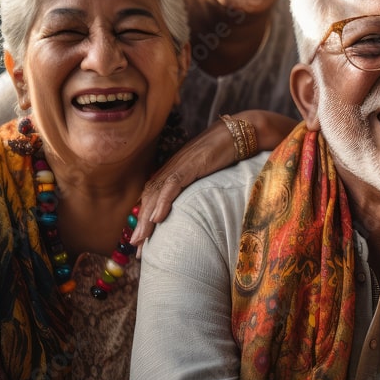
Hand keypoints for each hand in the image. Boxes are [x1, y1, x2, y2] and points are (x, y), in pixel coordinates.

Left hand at [131, 110, 296, 255]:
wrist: (242, 131)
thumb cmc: (229, 151)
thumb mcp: (209, 170)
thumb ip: (197, 183)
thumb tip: (196, 204)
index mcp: (175, 169)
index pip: (153, 195)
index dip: (145, 217)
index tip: (142, 240)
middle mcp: (173, 167)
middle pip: (150, 198)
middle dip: (142, 224)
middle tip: (137, 249)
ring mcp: (181, 165)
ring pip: (157, 194)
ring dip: (147, 219)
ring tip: (142, 240)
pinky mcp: (192, 164)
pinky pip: (173, 186)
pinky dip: (163, 202)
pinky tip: (157, 218)